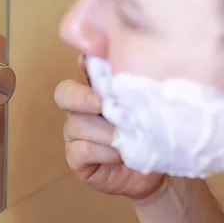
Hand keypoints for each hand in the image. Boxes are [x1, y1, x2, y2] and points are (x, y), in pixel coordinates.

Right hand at [55, 64, 165, 199]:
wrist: (159, 171)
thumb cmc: (152, 132)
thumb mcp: (149, 102)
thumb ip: (136, 78)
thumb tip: (122, 52)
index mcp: (97, 86)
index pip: (83, 66)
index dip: (86, 62)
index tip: (93, 64)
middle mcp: (81, 106)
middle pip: (64, 93)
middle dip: (82, 97)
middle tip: (103, 104)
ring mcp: (75, 133)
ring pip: (77, 124)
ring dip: (106, 132)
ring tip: (128, 137)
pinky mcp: (76, 158)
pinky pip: (81, 150)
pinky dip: (104, 152)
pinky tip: (122, 154)